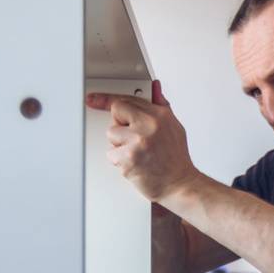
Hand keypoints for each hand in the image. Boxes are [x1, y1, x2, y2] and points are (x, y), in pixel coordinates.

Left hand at [85, 79, 198, 201]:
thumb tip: (155, 88)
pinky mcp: (129, 159)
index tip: (93, 99)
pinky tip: (136, 164)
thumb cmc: (176, 159)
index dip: (108, 100)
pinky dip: (120, 162)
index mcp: (160, 115)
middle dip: (121, 126)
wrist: (180, 185)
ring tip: (138, 154)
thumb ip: (161, 106)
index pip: (127, 100)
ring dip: (120, 145)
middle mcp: (149, 125)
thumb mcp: (174, 127)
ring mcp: (138, 142)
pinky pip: (111, 154)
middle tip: (136, 140)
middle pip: (116, 113)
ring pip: (111, 135)